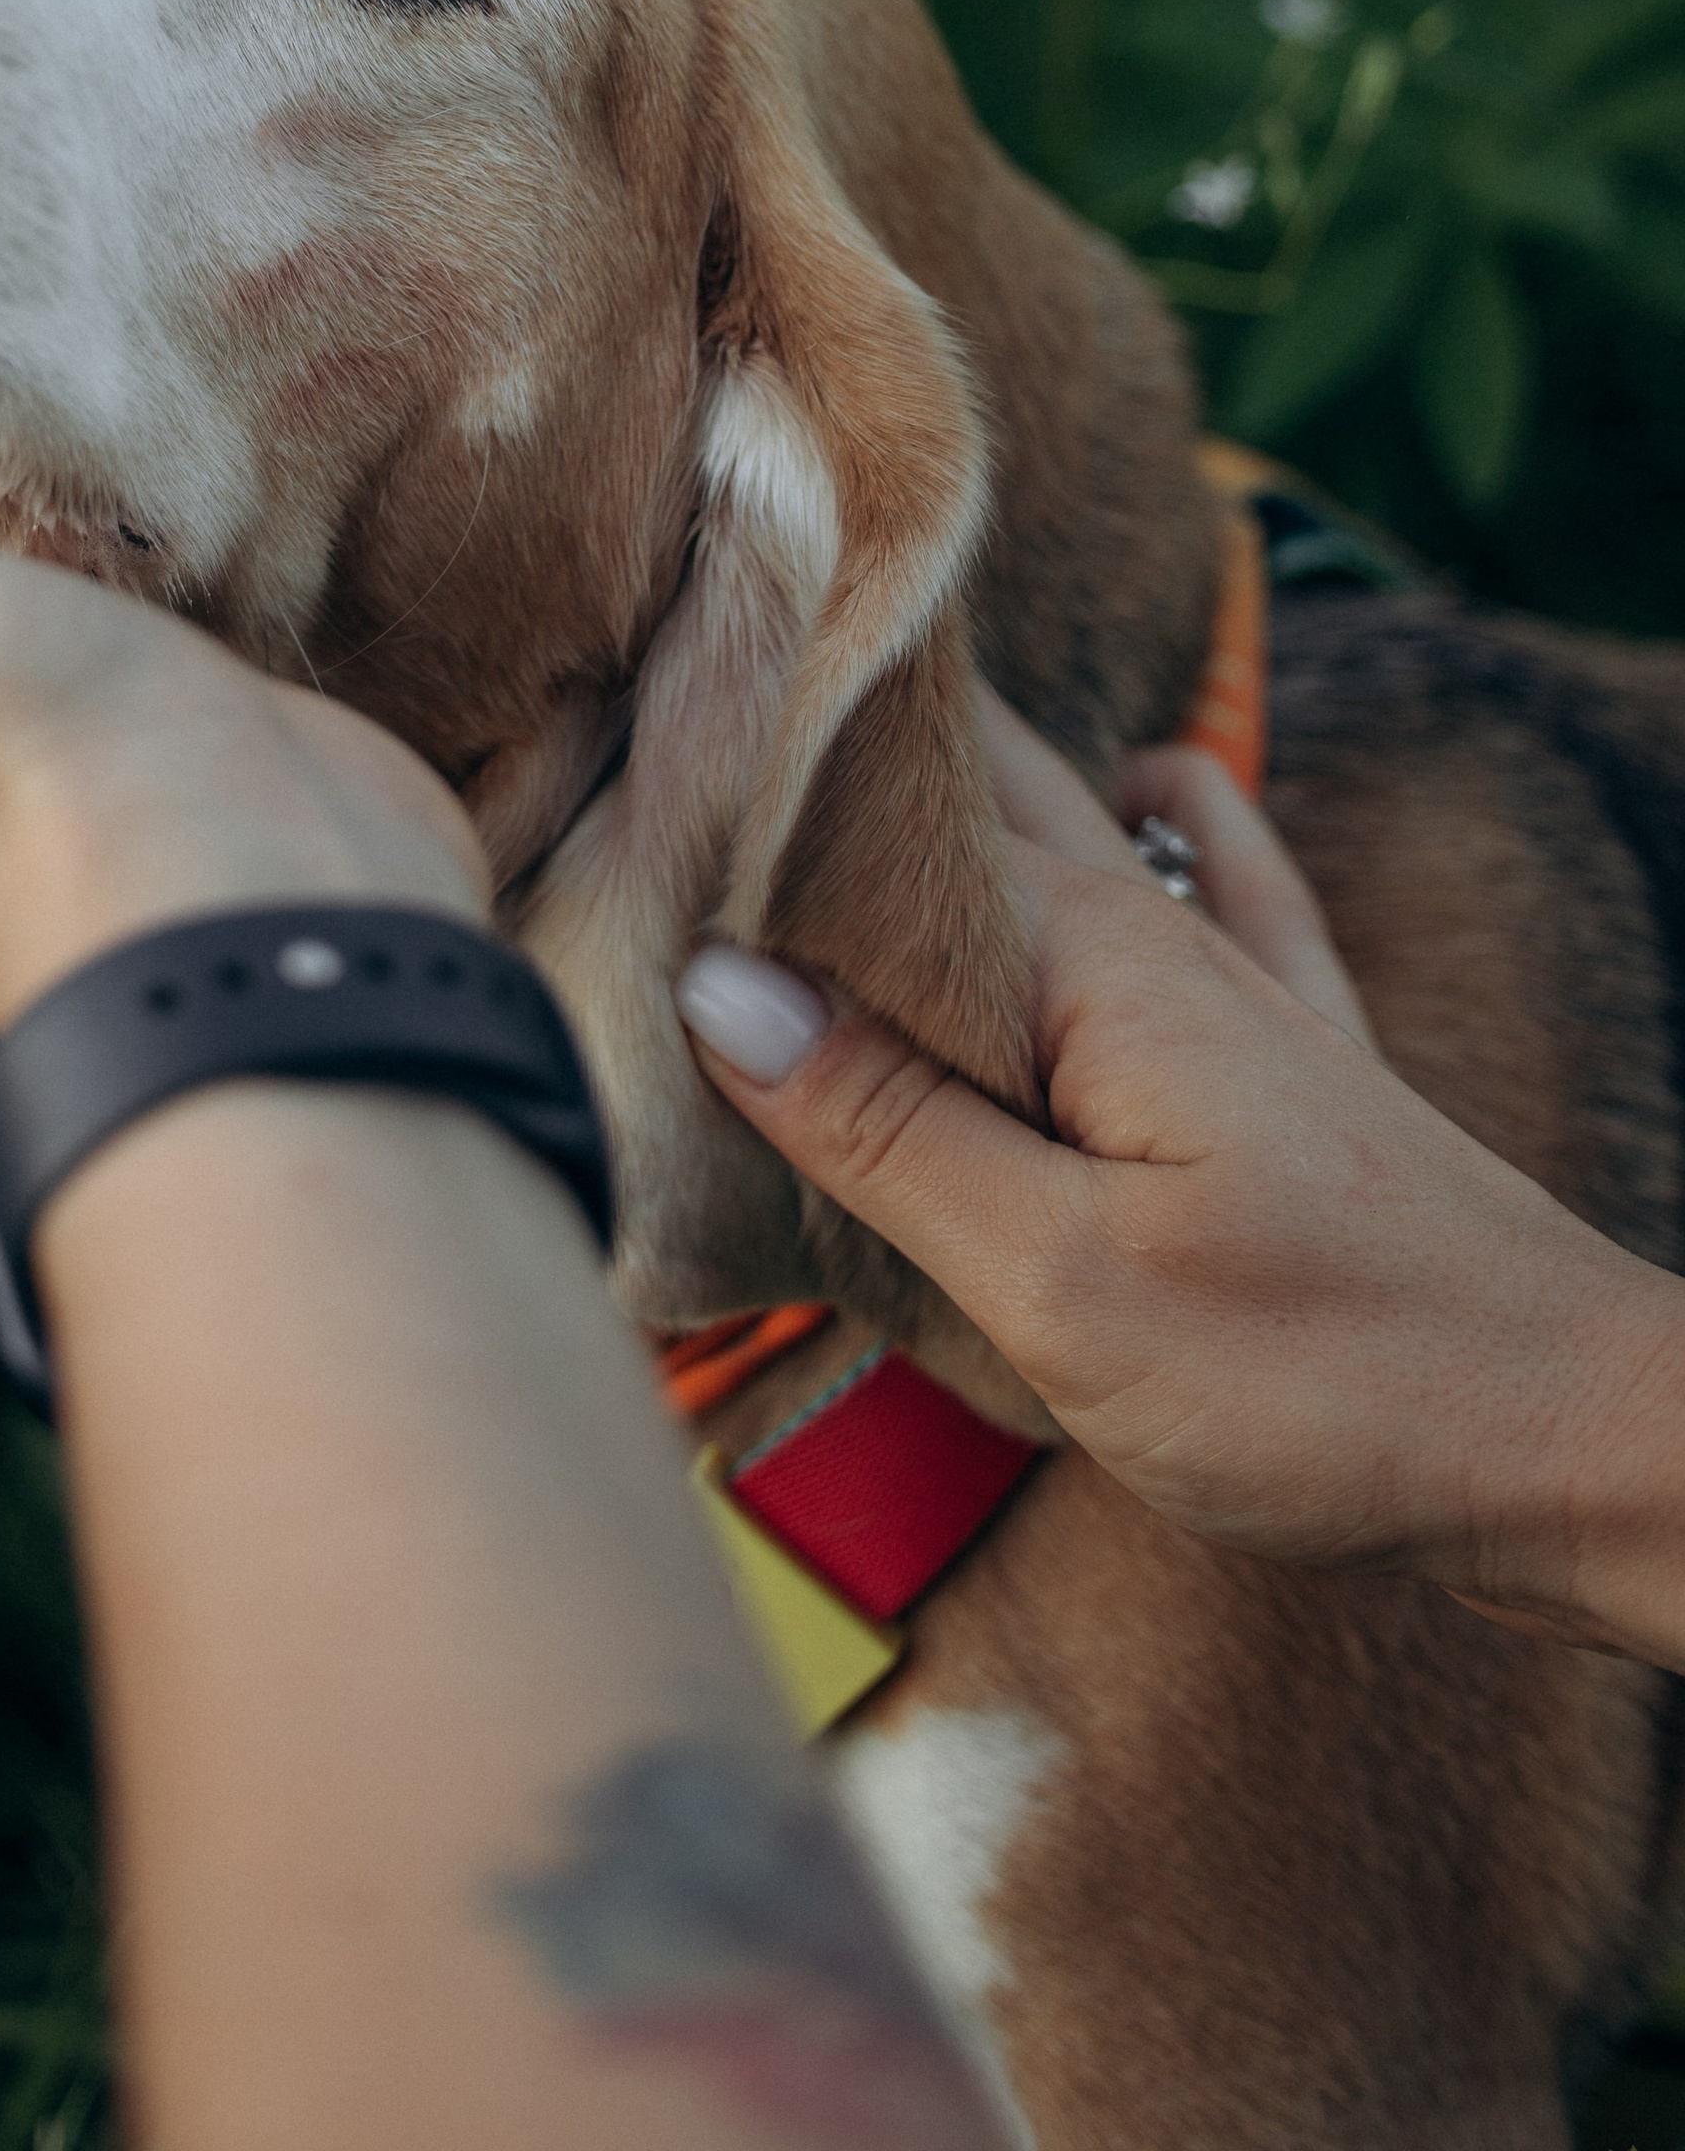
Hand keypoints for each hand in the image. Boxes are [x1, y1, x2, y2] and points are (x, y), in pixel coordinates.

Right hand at [675, 698, 1684, 1663]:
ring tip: (828, 744)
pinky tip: (1146, 786)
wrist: (1570, 1440)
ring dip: (958, 791)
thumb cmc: (1331, 1382)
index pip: (872, 835)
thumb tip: (715, 981)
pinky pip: (1209, 877)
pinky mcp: (1295, 1044)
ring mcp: (1236, 980)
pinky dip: (1157, 817)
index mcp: (1085, 960)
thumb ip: (887, 1129)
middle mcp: (1154, 933)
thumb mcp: (1064, 1287)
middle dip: (826, 777)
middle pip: (966, 798)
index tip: (613, 768)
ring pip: (1068, 826)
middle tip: (670, 743)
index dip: (743, 799)